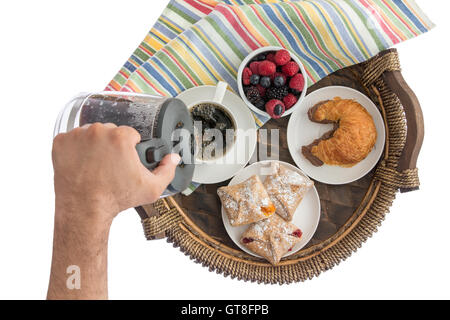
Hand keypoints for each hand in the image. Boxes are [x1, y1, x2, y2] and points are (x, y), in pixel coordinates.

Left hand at [52, 123, 179, 223]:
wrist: (85, 210)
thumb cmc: (116, 198)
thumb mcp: (151, 188)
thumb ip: (167, 171)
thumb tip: (173, 158)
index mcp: (120, 137)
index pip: (130, 134)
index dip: (131, 148)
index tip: (126, 160)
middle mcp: (98, 131)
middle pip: (110, 131)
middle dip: (112, 145)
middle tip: (111, 164)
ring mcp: (77, 136)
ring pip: (91, 133)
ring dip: (94, 145)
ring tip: (96, 165)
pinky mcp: (61, 142)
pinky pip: (71, 139)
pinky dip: (76, 149)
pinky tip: (82, 163)